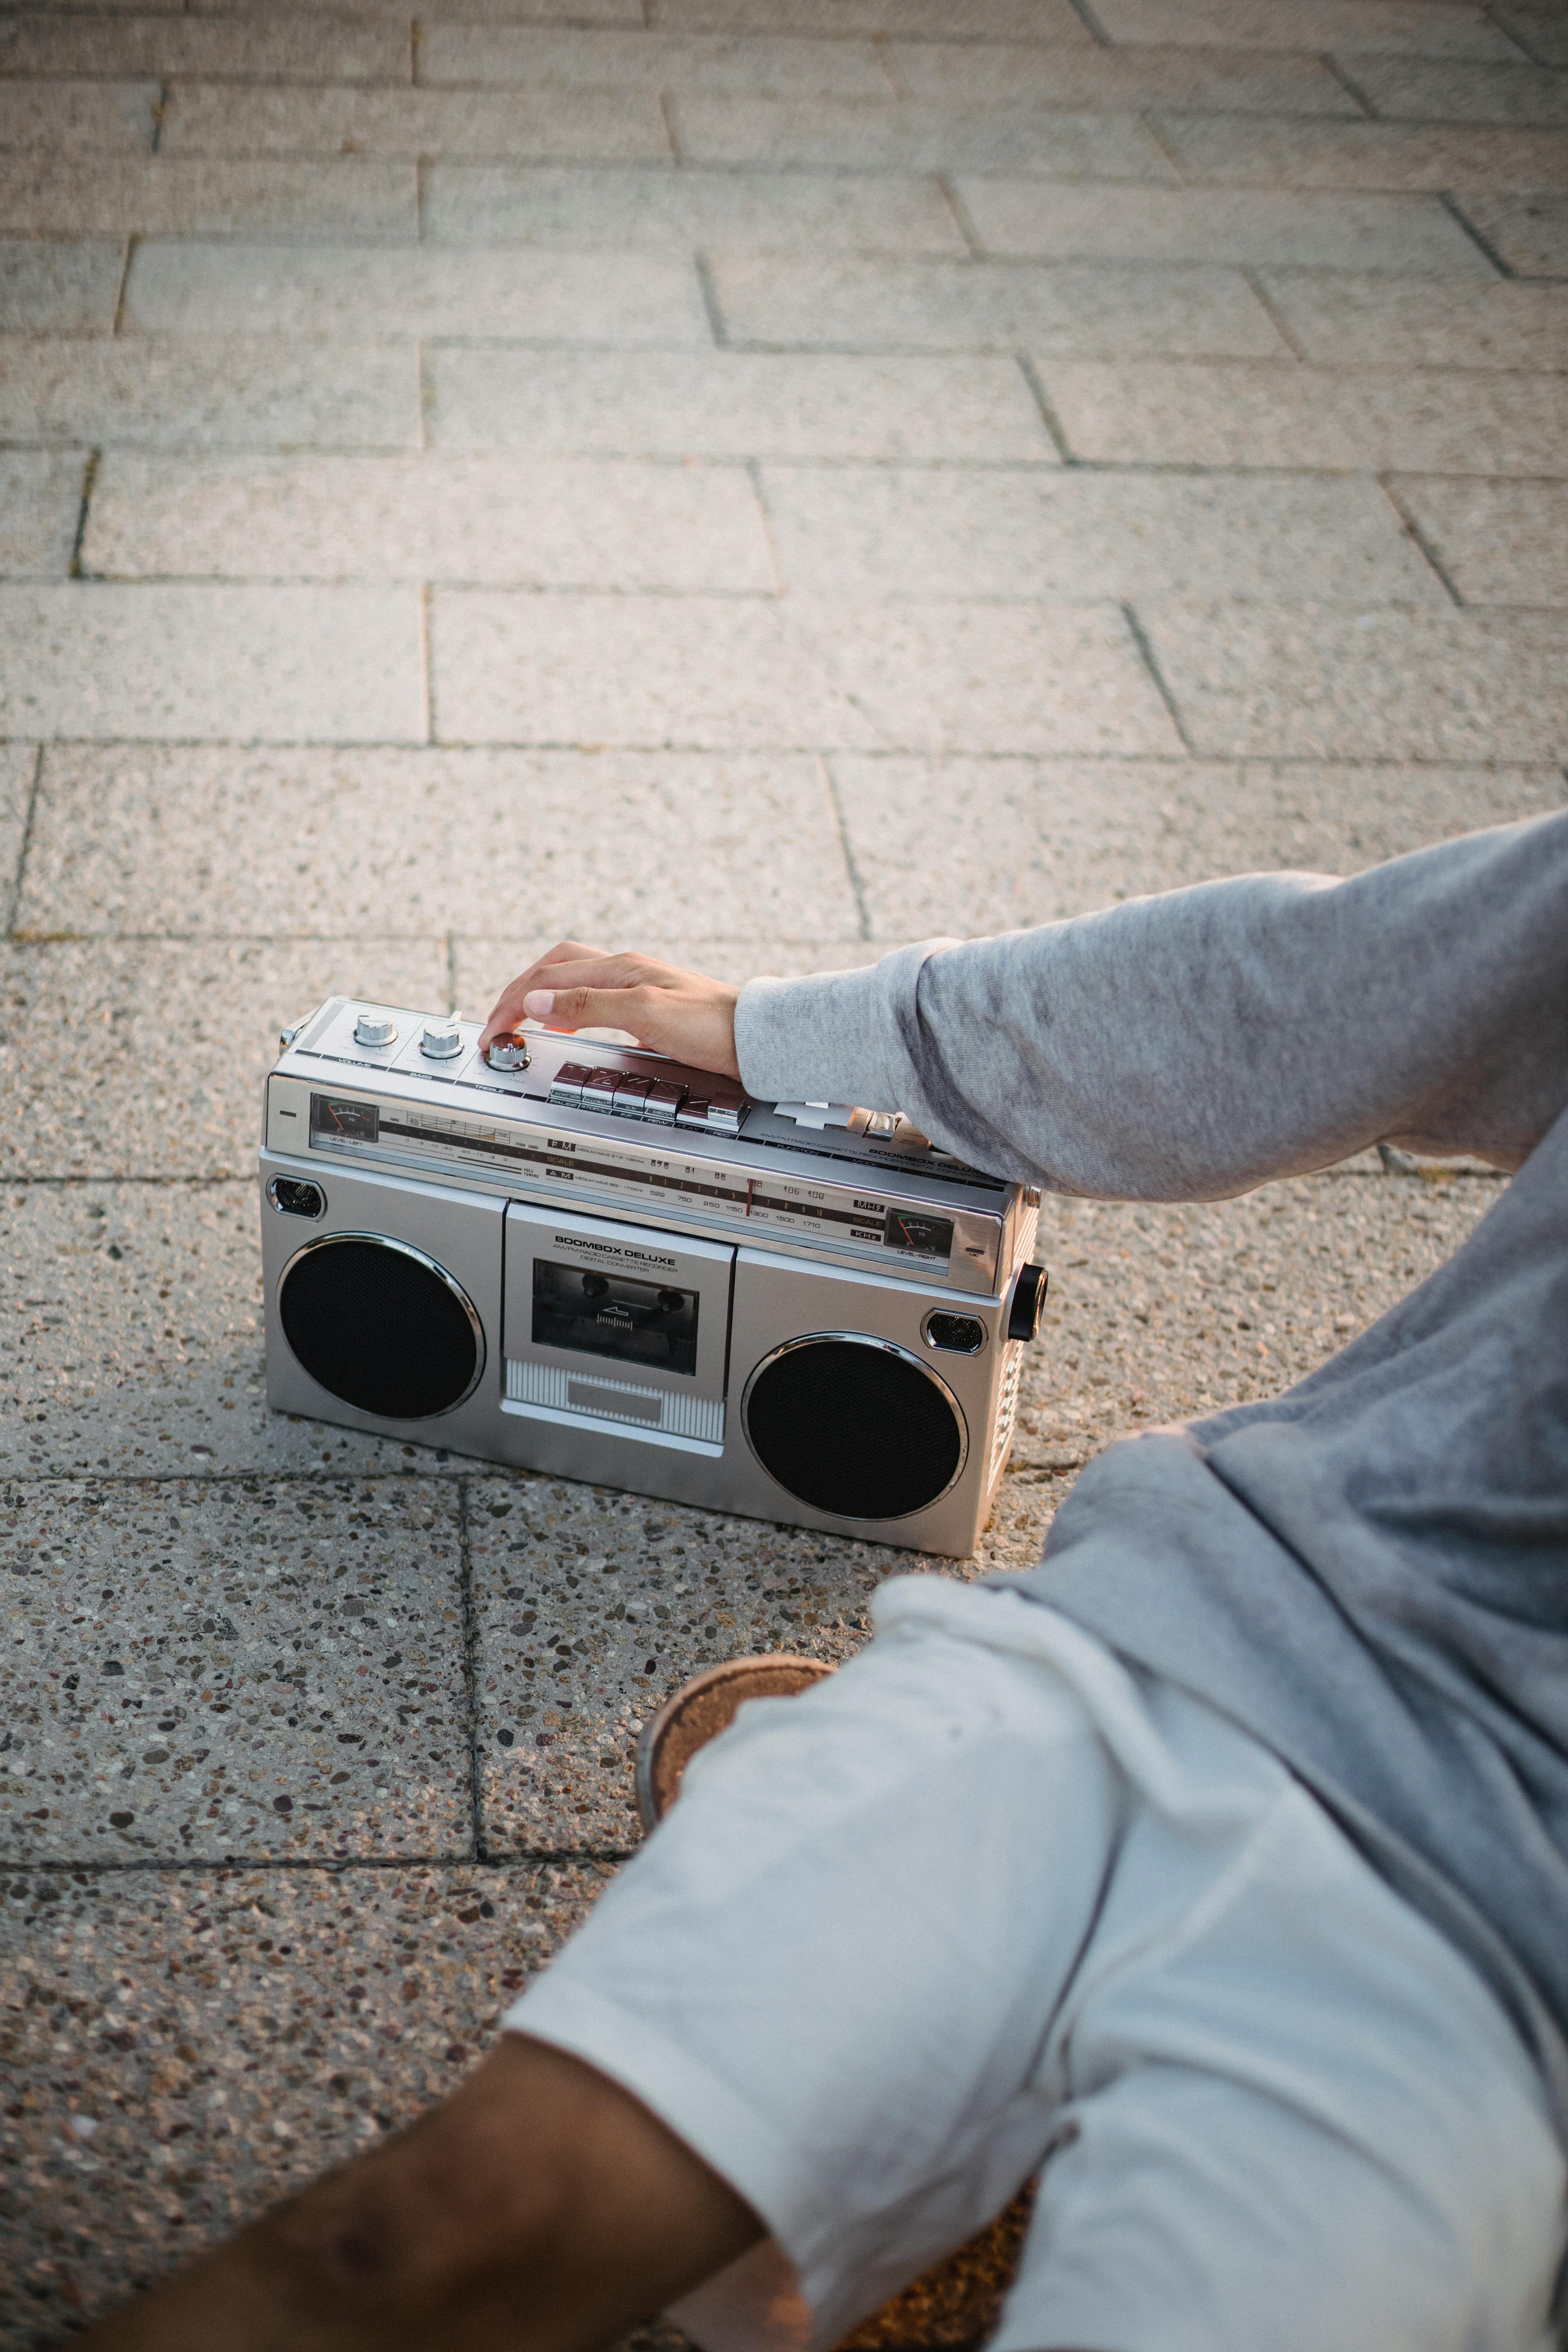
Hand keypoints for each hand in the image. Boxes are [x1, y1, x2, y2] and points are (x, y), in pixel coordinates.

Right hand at [480, 944, 741, 1083]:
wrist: (755, 1039)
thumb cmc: (712, 1026)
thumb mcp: (645, 1014)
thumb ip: (588, 1005)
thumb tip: (537, 1001)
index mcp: (621, 969)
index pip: (549, 977)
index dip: (514, 1001)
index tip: (494, 1029)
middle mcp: (626, 972)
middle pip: (555, 968)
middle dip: (519, 992)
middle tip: (497, 1022)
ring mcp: (637, 987)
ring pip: (572, 980)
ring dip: (540, 996)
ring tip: (521, 1019)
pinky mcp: (647, 1007)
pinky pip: (592, 998)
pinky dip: (566, 1009)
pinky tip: (568, 1025)